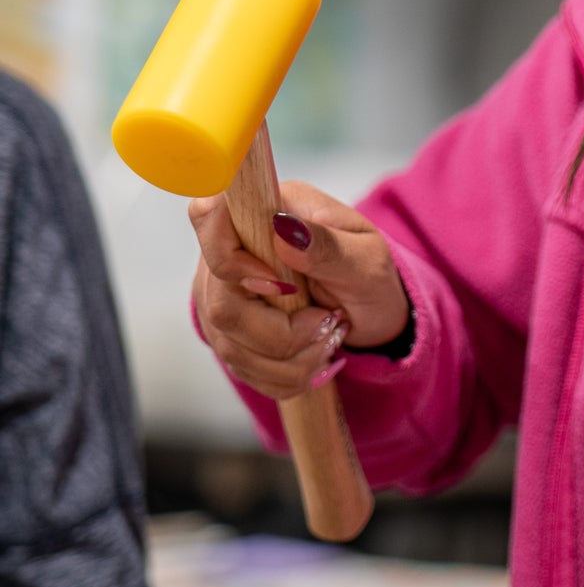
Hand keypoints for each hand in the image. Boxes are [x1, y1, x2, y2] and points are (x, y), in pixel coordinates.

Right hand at [191, 180, 409, 400]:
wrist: (371, 313)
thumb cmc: (369, 275)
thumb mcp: (366, 257)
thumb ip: (327, 245)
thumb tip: (283, 230)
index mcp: (266, 211)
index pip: (209, 217)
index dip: (231, 260)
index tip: (280, 286)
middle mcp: (233, 250)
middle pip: (220, 303)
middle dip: (281, 333)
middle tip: (327, 323)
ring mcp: (223, 293)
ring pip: (229, 344)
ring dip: (290, 360)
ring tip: (328, 340)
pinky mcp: (228, 332)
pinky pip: (242, 368)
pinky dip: (286, 375)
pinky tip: (314, 359)